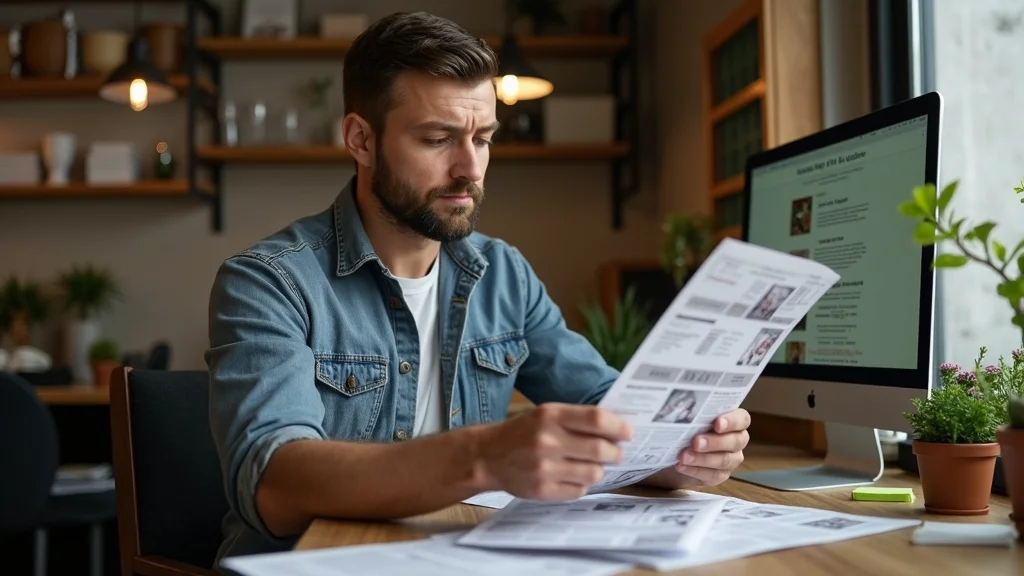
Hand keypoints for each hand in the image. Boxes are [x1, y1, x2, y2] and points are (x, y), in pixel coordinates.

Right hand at [475, 403, 633, 500]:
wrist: (487, 456)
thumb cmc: (522, 432)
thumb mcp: (545, 414)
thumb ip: (577, 419)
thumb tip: (616, 429)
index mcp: (550, 416)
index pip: (596, 419)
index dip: (618, 426)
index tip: (628, 432)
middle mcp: (547, 441)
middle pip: (600, 449)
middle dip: (614, 452)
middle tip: (615, 452)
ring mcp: (544, 468)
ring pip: (594, 472)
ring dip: (599, 469)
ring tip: (592, 464)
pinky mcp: (542, 490)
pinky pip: (579, 490)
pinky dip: (581, 483)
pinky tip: (572, 476)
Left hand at [671, 408, 750, 485]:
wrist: (674, 451)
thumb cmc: (685, 427)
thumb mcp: (688, 418)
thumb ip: (692, 413)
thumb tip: (680, 407)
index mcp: (734, 420)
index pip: (742, 419)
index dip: (732, 421)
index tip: (717, 423)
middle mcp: (737, 439)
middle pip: (735, 441)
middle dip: (714, 442)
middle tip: (695, 442)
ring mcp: (731, 458)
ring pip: (725, 460)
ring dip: (703, 458)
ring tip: (683, 456)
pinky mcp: (720, 474)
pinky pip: (713, 475)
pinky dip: (695, 470)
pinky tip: (681, 466)